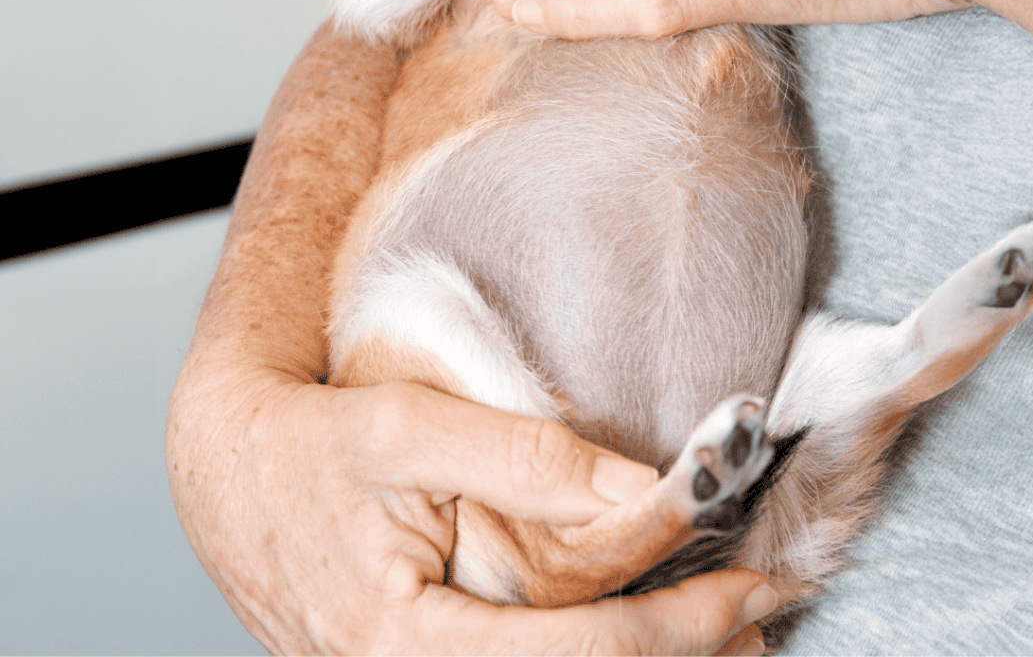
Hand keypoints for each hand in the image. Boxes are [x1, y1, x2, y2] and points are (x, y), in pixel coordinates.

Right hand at [167, 373, 776, 654]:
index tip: (750, 588)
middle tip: (765, 621)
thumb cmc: (316, 448)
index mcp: (407, 644)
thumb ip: (526, 459)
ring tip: (733, 638)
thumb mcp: (411, 430)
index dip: (679, 629)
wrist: (235, 480)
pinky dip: (593, 655)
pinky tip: (647, 637)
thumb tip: (644, 489)